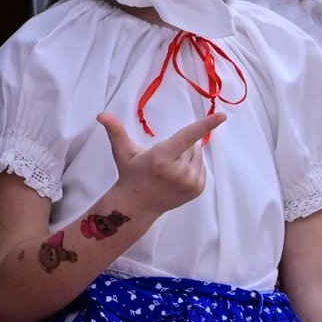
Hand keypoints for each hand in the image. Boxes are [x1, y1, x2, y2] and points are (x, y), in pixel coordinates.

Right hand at [97, 109, 225, 216]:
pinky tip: (177, 176)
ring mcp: (190, 183)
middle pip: (192, 145)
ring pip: (198, 156)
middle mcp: (179, 172)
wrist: (137, 206)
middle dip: (181, 146)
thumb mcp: (122, 151)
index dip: (205, 125)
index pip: (187, 137)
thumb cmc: (130, 174)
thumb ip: (115, 130)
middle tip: (163, 159)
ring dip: (188, 156)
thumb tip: (100, 115)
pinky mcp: (197, 190)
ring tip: (170, 168)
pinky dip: (193, 167)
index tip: (222, 116)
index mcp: (162, 158)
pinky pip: (202, 168)